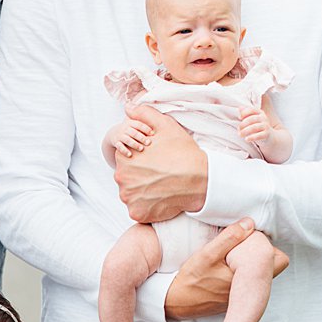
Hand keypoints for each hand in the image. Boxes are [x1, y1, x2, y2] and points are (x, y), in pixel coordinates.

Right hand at [103, 116, 152, 161]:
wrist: (114, 133)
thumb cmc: (130, 130)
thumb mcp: (135, 125)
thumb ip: (144, 126)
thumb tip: (161, 125)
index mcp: (130, 123)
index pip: (138, 124)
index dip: (145, 128)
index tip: (153, 133)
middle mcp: (125, 129)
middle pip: (133, 132)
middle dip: (141, 137)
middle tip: (149, 142)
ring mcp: (120, 136)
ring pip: (127, 140)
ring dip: (134, 144)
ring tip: (141, 149)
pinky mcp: (116, 142)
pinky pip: (120, 147)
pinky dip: (124, 151)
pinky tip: (130, 155)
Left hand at [112, 106, 206, 222]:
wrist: (200, 180)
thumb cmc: (183, 152)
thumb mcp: (164, 125)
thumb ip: (143, 114)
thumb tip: (128, 108)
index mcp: (123, 156)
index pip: (126, 160)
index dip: (141, 161)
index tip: (155, 164)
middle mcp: (121, 177)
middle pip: (127, 179)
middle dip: (140, 178)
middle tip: (159, 176)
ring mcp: (128, 198)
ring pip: (131, 196)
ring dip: (143, 194)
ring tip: (161, 189)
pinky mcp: (138, 213)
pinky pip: (138, 211)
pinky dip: (147, 208)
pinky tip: (161, 200)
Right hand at [163, 218, 288, 320]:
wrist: (175, 303)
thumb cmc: (191, 280)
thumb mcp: (207, 254)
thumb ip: (229, 237)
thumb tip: (249, 223)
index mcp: (250, 278)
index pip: (279, 261)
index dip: (270, 246)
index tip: (255, 237)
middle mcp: (251, 290)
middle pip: (272, 267)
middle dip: (263, 253)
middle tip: (248, 243)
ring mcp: (244, 296)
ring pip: (260, 274)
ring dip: (252, 261)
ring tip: (237, 251)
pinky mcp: (234, 298)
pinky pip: (248, 281)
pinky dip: (242, 271)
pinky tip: (228, 264)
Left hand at [238, 105, 271, 147]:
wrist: (270, 136)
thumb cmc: (258, 127)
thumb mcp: (253, 119)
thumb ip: (246, 113)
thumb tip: (239, 108)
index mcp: (260, 112)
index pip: (251, 110)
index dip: (244, 113)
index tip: (239, 117)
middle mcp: (263, 118)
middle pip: (251, 119)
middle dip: (243, 124)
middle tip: (238, 129)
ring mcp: (266, 126)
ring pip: (254, 127)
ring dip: (245, 131)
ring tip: (240, 134)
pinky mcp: (267, 134)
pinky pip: (259, 136)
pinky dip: (252, 137)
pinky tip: (246, 139)